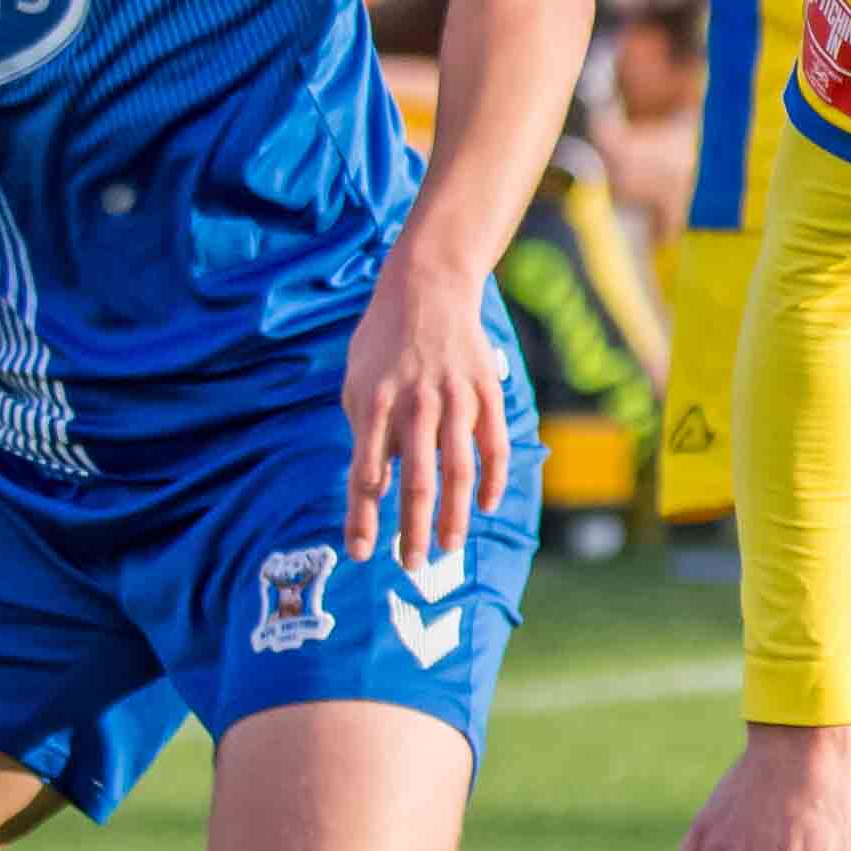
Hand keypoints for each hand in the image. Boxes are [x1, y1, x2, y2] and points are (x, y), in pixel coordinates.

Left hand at [338, 247, 508, 569]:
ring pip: (457, 471)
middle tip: (410, 565)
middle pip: (415, 481)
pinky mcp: (486, 392)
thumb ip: (366, 434)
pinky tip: (484, 506)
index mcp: (375, 403)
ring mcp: (455, 398)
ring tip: (447, 548)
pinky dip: (492, 479)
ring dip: (452, 515)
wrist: (428, 286)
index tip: (361, 554)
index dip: (362, 518)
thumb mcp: (357, 382)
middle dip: (411, 530)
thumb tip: (376, 489)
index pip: (365, 475)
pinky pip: (493, 445)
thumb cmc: (383, 343)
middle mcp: (415, 404)